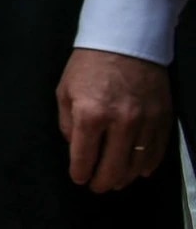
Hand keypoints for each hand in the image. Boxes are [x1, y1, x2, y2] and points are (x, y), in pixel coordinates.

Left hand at [56, 48, 172, 192]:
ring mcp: (146, 122)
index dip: (80, 173)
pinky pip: (157, 150)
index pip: (84, 157)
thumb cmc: (88, 66)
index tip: (79, 179)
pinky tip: (140, 170)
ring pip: (138, 163)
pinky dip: (148, 164)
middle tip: (97, 187)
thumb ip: (67, 123)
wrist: (125, 41)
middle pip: (113, 167)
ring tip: (116, 181)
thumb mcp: (65, 92)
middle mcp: (120, 122)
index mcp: (90, 115)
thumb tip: (74, 147)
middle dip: (102, 182)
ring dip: (125, 177)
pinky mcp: (163, 118)